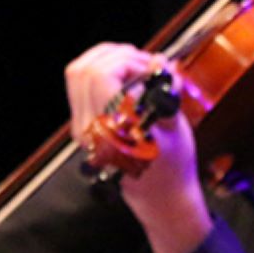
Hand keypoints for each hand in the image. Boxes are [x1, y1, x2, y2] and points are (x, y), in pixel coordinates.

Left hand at [64, 43, 209, 252]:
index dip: (127, 60)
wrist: (160, 197)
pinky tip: (126, 78)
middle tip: (143, 63)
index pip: (101, 76)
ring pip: (77, 75)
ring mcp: (82, 129)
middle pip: (83, 70)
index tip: (150, 67)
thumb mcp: (176, 127)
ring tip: (134, 66)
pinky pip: (80, 87)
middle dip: (116, 55)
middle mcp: (90, 129)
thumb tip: (160, 61)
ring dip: (106, 61)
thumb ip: (166, 90)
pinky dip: (102, 73)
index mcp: (112, 130)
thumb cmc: (172, 167)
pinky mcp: (83, 126)